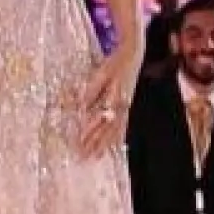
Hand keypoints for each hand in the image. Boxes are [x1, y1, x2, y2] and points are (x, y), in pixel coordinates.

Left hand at [78, 43, 140, 158]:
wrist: (133, 56)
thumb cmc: (114, 64)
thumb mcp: (100, 74)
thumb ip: (92, 91)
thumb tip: (81, 106)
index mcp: (114, 97)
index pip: (100, 118)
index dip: (90, 130)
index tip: (80, 140)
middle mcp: (122, 106)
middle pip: (107, 128)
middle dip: (95, 143)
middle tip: (84, 156)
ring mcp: (126, 107)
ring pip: (115, 130)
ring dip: (105, 144)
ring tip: (96, 157)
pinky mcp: (128, 107)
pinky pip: (123, 125)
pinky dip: (118, 137)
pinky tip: (115, 146)